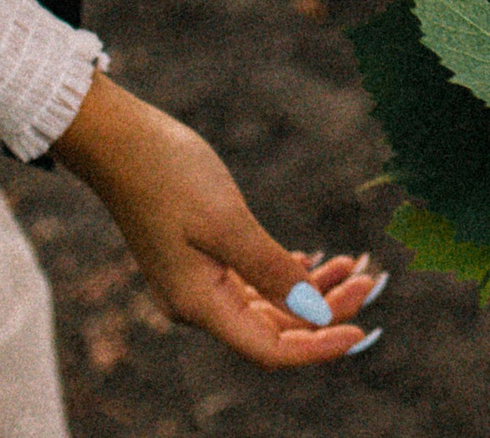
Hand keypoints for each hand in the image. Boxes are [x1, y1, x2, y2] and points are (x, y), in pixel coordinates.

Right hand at [53, 73, 381, 365]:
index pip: (270, 348)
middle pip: (274, 328)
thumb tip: (315, 314)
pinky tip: (315, 260)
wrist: (120, 141)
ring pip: (268, 304)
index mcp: (199, 303)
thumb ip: (270, 269)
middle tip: (369, 280)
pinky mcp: (201, 258)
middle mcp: (198, 302)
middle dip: (324, 312)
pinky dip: (286, 274)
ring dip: (311, 291)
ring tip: (354, 266)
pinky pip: (253, 282)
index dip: (318, 347)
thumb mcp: (226, 220)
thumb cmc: (168, 174)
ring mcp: (198, 281)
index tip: (362, 329)